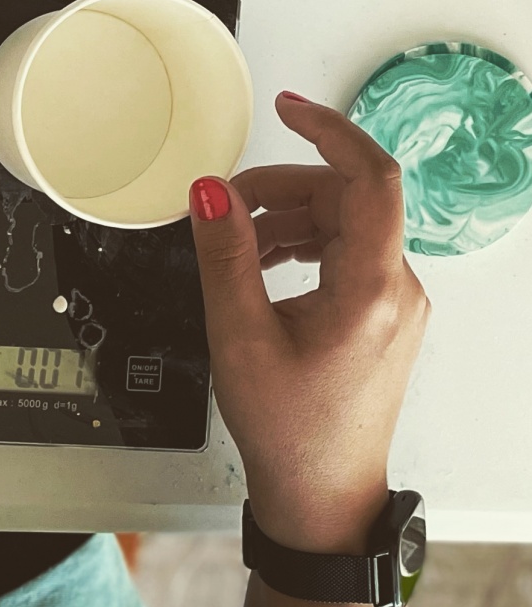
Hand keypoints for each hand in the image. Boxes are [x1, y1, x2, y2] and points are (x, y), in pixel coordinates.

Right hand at [189, 93, 428, 554]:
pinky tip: (259, 266)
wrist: (322, 498)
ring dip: (286, 217)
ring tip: (234, 243)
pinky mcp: (380, 317)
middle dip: (283, 186)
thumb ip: (224, 253)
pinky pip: (345, 253)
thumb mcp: (238, 335)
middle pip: (347, 198)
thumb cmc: (289, 431)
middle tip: (224, 202)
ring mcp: (393, 305)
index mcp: (371, 291)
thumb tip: (210, 189)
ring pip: (344, 223)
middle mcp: (396, 291)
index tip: (288, 108)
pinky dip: (299, 244)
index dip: (331, 131)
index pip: (371, 180)